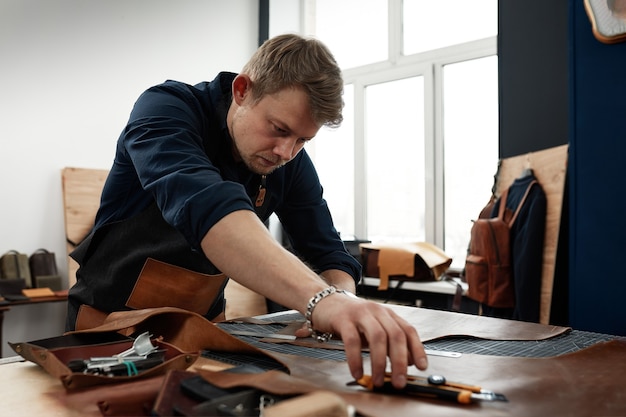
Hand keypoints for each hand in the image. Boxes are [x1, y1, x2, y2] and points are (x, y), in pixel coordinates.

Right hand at [295, 294, 426, 388]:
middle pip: (395, 335)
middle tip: (398, 382)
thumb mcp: (373, 328)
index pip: (408, 330)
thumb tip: (407, 362)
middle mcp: (377, 311)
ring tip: (378, 380)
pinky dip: (356, 359)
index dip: (417, 349)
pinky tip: (357, 372)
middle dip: (400, 362)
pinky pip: (352, 341)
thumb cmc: (351, 319)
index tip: (421, 367)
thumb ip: (389, 342)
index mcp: (387, 314)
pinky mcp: (343, 319)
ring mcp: (360, 313)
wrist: (325, 301)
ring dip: (379, 362)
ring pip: (377, 337)